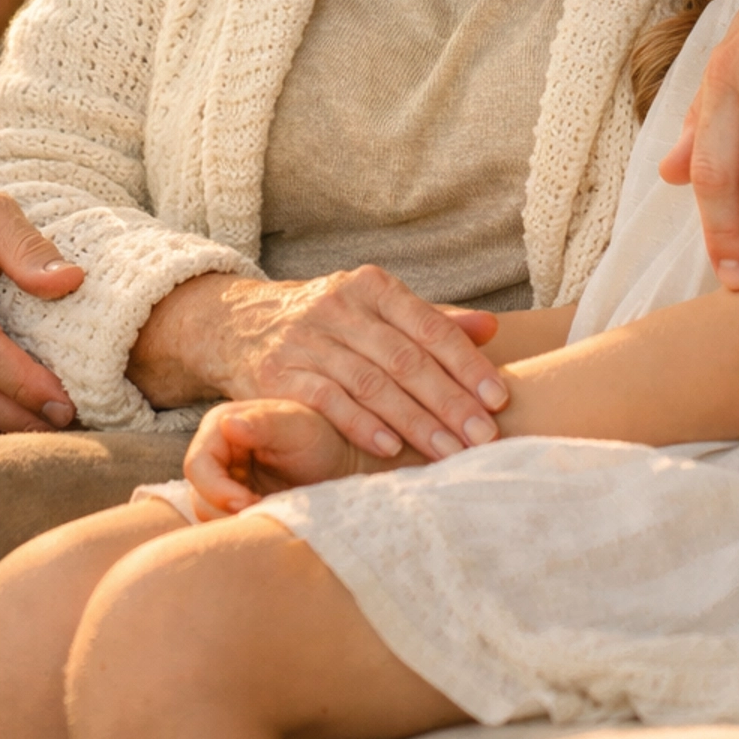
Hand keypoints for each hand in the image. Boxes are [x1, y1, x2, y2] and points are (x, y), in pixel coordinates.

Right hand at [129, 267, 507, 462]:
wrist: (239, 323)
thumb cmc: (327, 322)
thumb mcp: (374, 309)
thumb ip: (430, 321)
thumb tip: (491, 329)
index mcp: (372, 286)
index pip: (430, 327)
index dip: (467, 365)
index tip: (498, 400)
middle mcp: (341, 306)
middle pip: (406, 359)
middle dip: (450, 402)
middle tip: (485, 438)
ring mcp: (308, 338)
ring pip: (372, 383)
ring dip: (415, 422)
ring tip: (450, 452)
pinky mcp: (280, 372)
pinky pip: (327, 399)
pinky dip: (361, 425)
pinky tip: (391, 448)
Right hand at [185, 397, 367, 519]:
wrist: (341, 462)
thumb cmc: (322, 436)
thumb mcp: (297, 426)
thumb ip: (263, 423)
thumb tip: (227, 424)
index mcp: (222, 425)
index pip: (197, 464)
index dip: (216, 489)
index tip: (248, 502)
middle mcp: (216, 452)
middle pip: (198, 494)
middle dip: (226, 510)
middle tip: (264, 512)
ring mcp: (224, 480)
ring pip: (208, 514)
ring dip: (235, 521)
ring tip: (272, 513)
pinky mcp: (234, 504)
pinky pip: (223, 524)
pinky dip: (243, 527)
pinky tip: (270, 519)